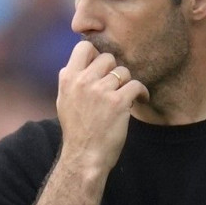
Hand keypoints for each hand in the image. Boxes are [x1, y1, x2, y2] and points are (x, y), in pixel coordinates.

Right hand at [56, 41, 148, 174]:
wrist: (84, 156)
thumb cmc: (76, 131)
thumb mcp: (64, 101)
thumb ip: (72, 80)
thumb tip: (81, 62)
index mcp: (68, 78)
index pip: (83, 47)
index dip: (96, 54)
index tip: (102, 67)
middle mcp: (83, 81)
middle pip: (108, 58)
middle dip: (114, 71)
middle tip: (116, 86)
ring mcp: (101, 91)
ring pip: (124, 71)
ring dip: (127, 83)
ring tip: (126, 97)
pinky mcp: (118, 102)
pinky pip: (136, 85)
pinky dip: (141, 92)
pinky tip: (140, 100)